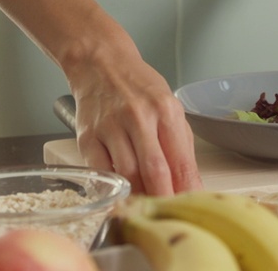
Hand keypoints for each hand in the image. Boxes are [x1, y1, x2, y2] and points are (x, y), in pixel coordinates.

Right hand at [68, 51, 202, 195]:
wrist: (101, 64)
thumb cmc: (138, 87)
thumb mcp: (169, 108)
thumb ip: (180, 147)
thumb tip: (189, 185)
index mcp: (165, 110)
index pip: (180, 159)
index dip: (186, 189)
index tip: (188, 205)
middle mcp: (138, 117)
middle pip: (154, 170)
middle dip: (163, 197)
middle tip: (167, 213)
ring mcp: (111, 127)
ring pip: (127, 174)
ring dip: (139, 195)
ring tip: (147, 203)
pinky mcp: (88, 137)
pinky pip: (102, 172)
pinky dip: (113, 187)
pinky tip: (121, 191)